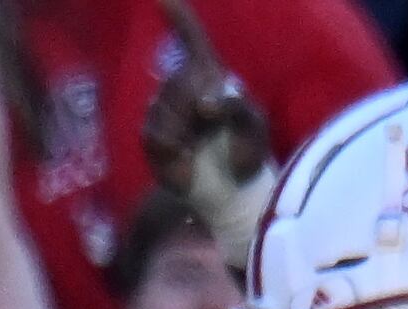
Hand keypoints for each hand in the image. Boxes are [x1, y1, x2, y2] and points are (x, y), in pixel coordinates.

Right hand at [139, 0, 270, 200]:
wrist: (230, 191)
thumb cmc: (245, 151)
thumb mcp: (255, 126)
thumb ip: (238, 107)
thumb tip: (207, 103)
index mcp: (209, 75)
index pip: (191, 39)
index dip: (177, 18)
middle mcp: (182, 89)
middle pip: (179, 82)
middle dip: (196, 102)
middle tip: (211, 123)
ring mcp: (163, 114)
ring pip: (166, 111)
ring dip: (187, 132)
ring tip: (200, 149)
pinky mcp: (152, 141)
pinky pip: (157, 137)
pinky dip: (175, 152)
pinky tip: (188, 163)